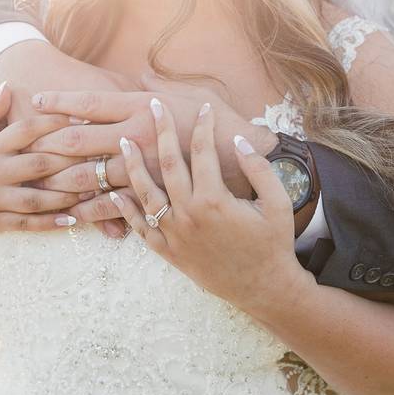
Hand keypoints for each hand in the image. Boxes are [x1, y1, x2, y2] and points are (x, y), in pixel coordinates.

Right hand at [0, 84, 83, 235]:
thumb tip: (8, 85)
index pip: (25, 130)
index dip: (54, 122)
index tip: (81, 117)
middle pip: (37, 163)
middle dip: (69, 159)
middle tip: (99, 154)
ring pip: (35, 198)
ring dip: (65, 194)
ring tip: (92, 189)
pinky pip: (27, 224)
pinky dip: (50, 222)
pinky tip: (73, 218)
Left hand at [29, 88, 276, 197]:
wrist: (258, 162)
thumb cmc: (227, 123)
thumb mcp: (195, 94)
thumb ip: (162, 86)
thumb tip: (140, 75)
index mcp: (145, 110)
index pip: (92, 102)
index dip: (61, 101)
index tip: (36, 101)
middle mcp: (140, 140)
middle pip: (81, 140)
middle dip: (48, 144)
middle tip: (23, 147)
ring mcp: (148, 173)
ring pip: (93, 178)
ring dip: (63, 182)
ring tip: (37, 185)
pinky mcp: (157, 199)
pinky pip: (120, 208)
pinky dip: (96, 212)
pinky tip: (76, 216)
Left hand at [107, 97, 311, 313]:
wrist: (263, 287)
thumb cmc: (273, 244)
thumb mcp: (277, 203)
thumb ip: (258, 170)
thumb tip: (238, 142)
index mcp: (215, 199)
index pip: (203, 152)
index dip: (203, 126)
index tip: (202, 107)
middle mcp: (189, 214)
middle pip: (169, 163)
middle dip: (161, 131)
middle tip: (153, 107)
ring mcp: (175, 234)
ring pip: (146, 193)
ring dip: (133, 165)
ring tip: (123, 143)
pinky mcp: (169, 252)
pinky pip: (140, 229)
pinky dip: (126, 211)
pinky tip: (115, 194)